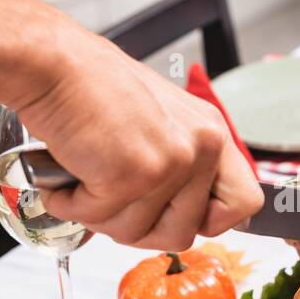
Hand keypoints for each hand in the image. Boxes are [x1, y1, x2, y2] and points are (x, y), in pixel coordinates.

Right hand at [14, 31, 262, 251]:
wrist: (54, 64)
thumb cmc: (93, 88)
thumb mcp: (160, 122)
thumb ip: (180, 165)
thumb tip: (184, 215)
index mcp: (211, 134)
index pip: (244, 203)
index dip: (208, 221)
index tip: (175, 215)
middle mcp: (201, 148)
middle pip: (182, 234)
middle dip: (137, 228)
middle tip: (110, 200)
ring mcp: (171, 163)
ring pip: (136, 233)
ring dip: (99, 214)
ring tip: (85, 176)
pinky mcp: (134, 175)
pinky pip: (100, 218)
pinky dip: (72, 205)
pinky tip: (68, 174)